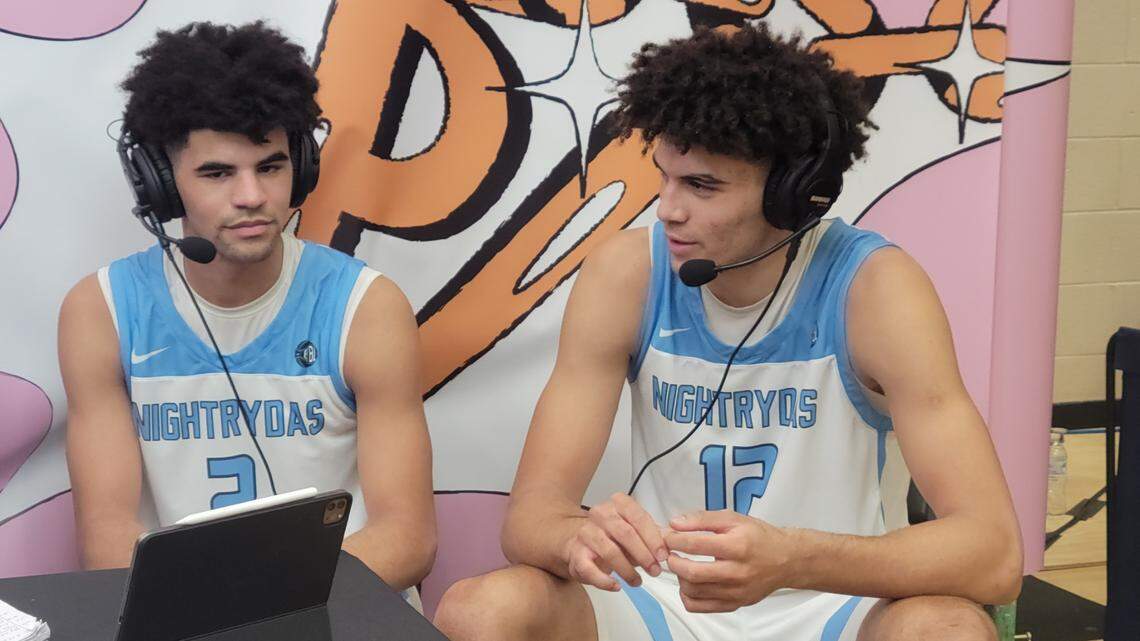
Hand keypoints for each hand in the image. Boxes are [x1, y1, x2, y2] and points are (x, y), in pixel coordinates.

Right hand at [563, 493, 668, 590]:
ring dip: (627, 570)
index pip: (639, 517)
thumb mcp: (634, 530)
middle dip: (643, 554)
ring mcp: (586, 532)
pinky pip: (590, 568)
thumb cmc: (612, 537)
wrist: (578, 543)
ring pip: (609, 550)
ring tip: (638, 581)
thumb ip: (654, 535)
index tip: (663, 556)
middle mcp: (600, 513)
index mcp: (618, 504)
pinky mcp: (576, 552)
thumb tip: (674, 541)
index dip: (653, 538)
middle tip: (655, 571)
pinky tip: (616, 586)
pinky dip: (604, 580)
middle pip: (625, 533)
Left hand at [665, 510, 798, 612]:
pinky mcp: (735, 604)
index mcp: (737, 546)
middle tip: (669, 553)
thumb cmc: (759, 537)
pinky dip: (688, 596)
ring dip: (679, 578)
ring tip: (681, 566)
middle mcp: (737, 572)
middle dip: (673, 561)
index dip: (674, 539)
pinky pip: (701, 607)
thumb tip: (675, 523)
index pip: (696, 544)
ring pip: (694, 591)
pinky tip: (689, 583)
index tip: (667, 535)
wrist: (786, 560)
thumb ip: (702, 519)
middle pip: (693, 572)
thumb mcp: (733, 518)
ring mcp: (736, 592)